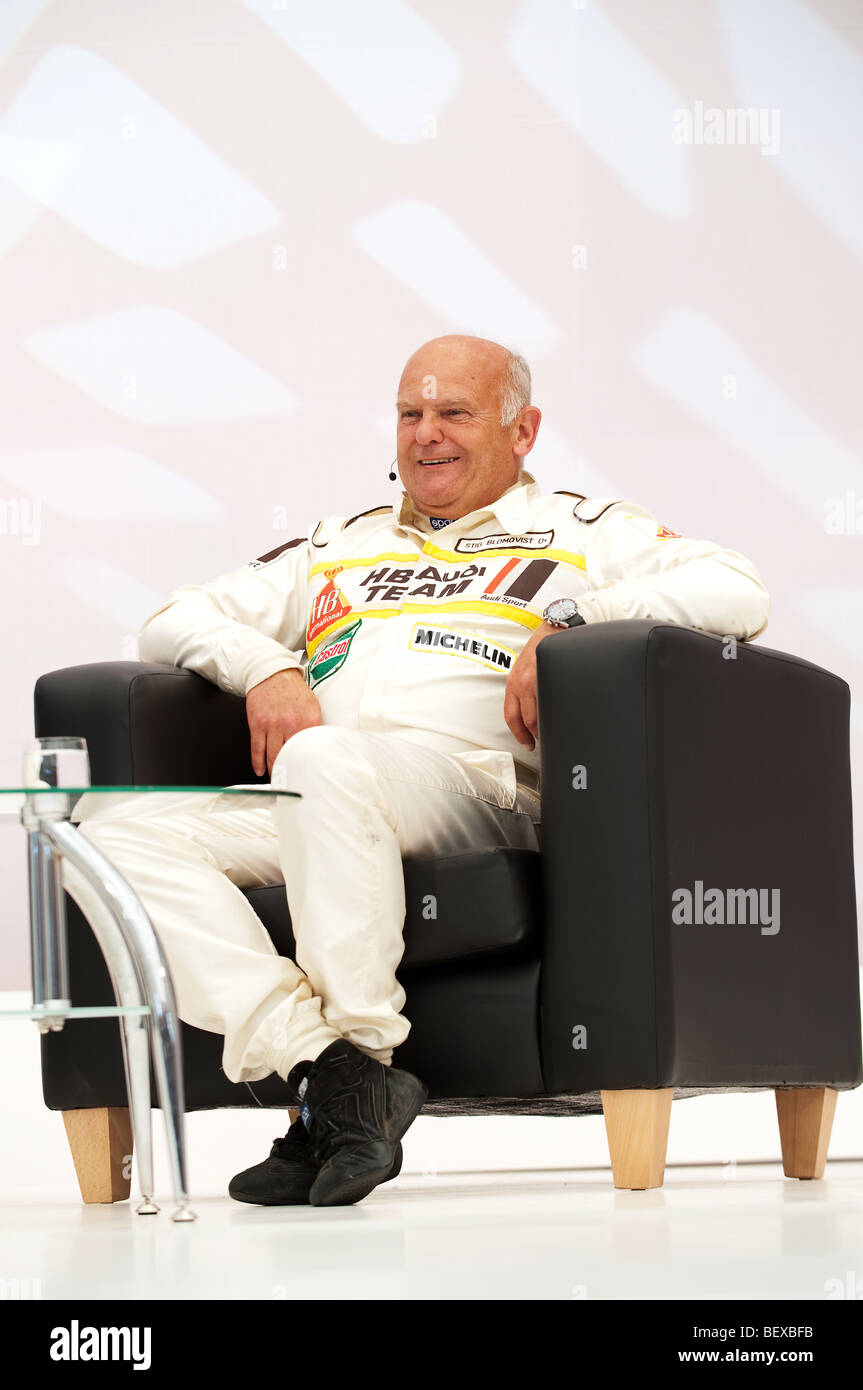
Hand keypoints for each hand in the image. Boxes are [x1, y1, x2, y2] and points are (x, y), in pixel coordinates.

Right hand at [246, 669, 321, 776]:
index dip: (308, 765)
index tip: (308, 776)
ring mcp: (272, 725)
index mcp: (308, 720)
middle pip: (290, 756)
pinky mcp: (257, 724)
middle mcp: (290, 724)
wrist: (272, 673)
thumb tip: (320, 745)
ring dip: (274, 771)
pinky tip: (260, 771)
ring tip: (277, 780)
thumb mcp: (313, 706)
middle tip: (291, 782)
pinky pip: (257, 749)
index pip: (310, 749)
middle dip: (290, 771)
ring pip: (273, 756)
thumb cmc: (293, 690)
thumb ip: (315, 726)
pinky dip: (258, 763)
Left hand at [504, 621, 564, 751]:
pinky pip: (552, 703)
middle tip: (541, 742)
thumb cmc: (543, 647)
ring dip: (545, 727)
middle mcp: (521, 683)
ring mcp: (535, 681)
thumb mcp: (525, 669)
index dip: (519, 734)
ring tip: (553, 731)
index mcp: (513, 683)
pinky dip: (556, 713)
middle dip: (533, 735)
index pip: (511, 716)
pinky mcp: (549, 677)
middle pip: (526, 720)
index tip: (526, 743)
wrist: (556, 628)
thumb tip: (530, 711)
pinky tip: (561, 715)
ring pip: (539, 715)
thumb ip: (524, 689)